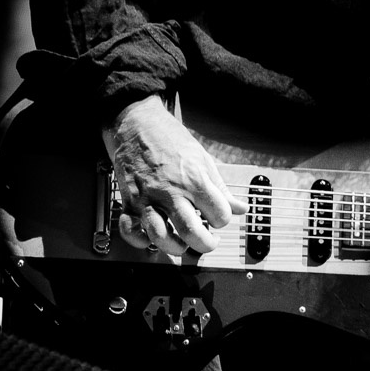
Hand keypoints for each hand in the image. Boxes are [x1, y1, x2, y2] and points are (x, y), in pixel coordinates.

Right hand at [102, 96, 245, 254]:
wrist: (136, 123)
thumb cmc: (169, 139)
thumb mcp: (203, 159)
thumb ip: (220, 188)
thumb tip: (240, 208)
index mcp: (194, 180)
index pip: (219, 215)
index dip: (223, 221)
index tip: (219, 218)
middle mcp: (170, 191)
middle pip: (192, 232)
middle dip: (205, 244)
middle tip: (207, 241)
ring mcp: (148, 198)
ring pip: (160, 237)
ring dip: (174, 248)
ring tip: (182, 243)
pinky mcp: (129, 201)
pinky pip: (130, 230)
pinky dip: (139, 239)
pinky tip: (150, 237)